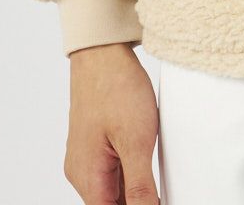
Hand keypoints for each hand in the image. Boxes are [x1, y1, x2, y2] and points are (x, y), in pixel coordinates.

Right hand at [64, 43, 159, 203]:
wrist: (103, 52)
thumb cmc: (116, 89)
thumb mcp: (137, 141)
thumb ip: (140, 185)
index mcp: (88, 177)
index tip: (157, 200)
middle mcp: (81, 172)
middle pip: (110, 204)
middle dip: (136, 201)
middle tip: (161, 191)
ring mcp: (86, 157)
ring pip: (112, 189)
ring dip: (133, 189)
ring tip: (157, 180)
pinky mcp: (94, 144)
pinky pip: (111, 170)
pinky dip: (129, 173)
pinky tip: (146, 163)